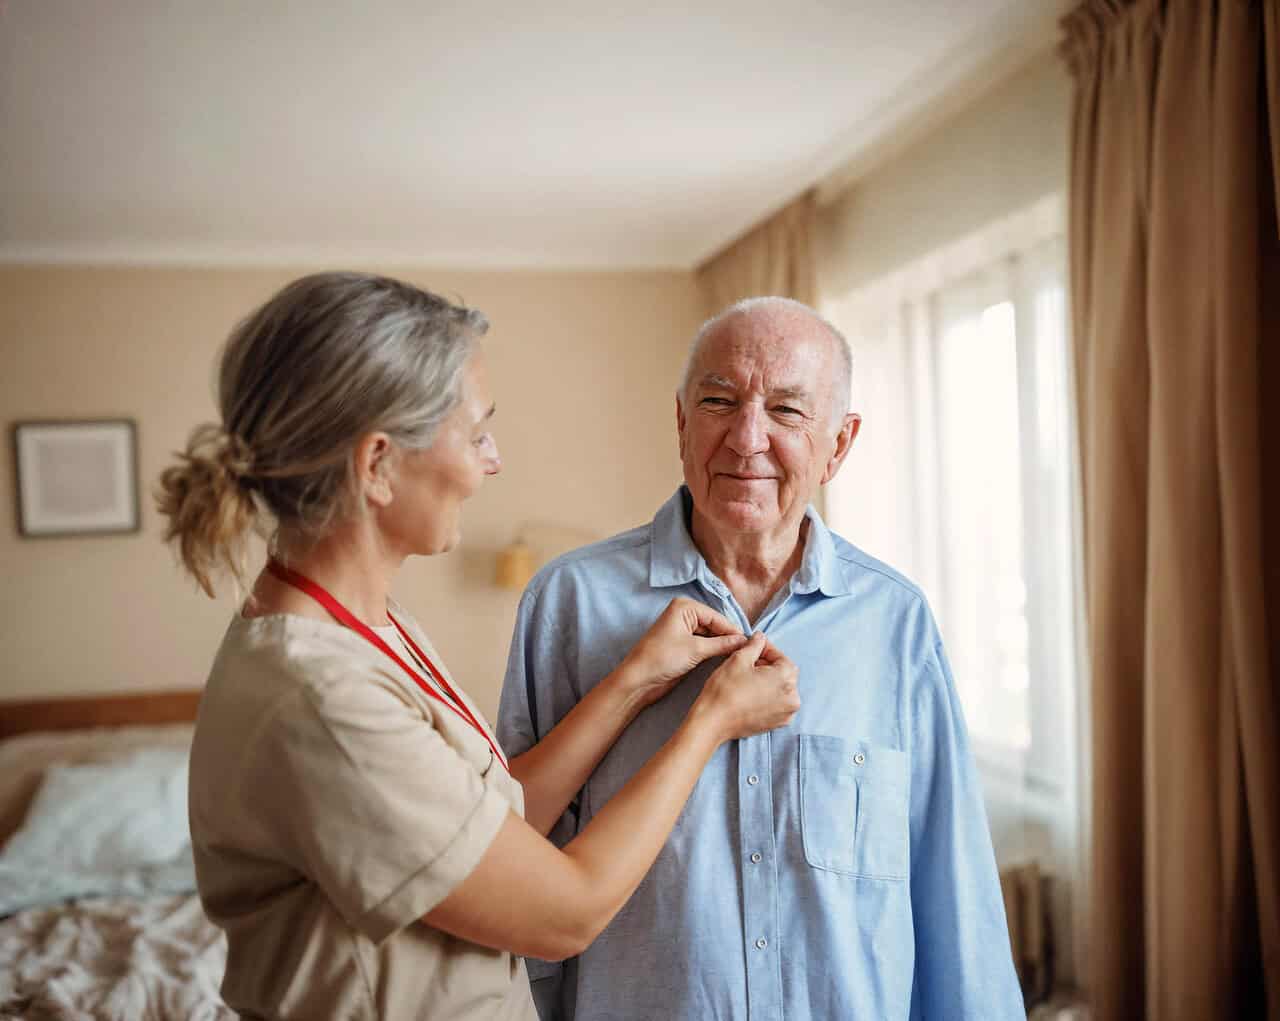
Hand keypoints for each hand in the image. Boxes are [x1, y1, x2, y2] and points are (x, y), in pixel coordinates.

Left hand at [619, 597, 749, 709]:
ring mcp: (683, 629)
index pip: (717, 617)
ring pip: (711, 635)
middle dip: (729, 637)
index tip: (751, 643)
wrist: (639, 680)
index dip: (734, 631)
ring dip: (723, 645)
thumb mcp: (696, 650)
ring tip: (741, 655)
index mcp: (685, 607)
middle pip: (715, 625)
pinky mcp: (683, 644)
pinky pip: (704, 643)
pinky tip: (727, 657)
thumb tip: (744, 641)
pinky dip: (714, 650)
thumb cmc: (662, 658)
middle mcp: (684, 614)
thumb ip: (722, 644)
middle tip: (749, 650)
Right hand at [692, 633, 799, 743]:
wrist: (714, 721)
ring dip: (768, 681)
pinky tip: (750, 693)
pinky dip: (767, 696)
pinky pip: (777, 703)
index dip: (767, 649)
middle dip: (768, 665)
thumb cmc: (725, 690)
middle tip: (749, 661)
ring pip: (780, 689)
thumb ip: (754, 645)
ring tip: (748, 677)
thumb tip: (760, 638)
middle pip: (784, 673)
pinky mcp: (777, 724)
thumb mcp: (739, 658)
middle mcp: (792, 697)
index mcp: (786, 678)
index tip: (754, 645)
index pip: (781, 657)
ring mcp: (786, 713)